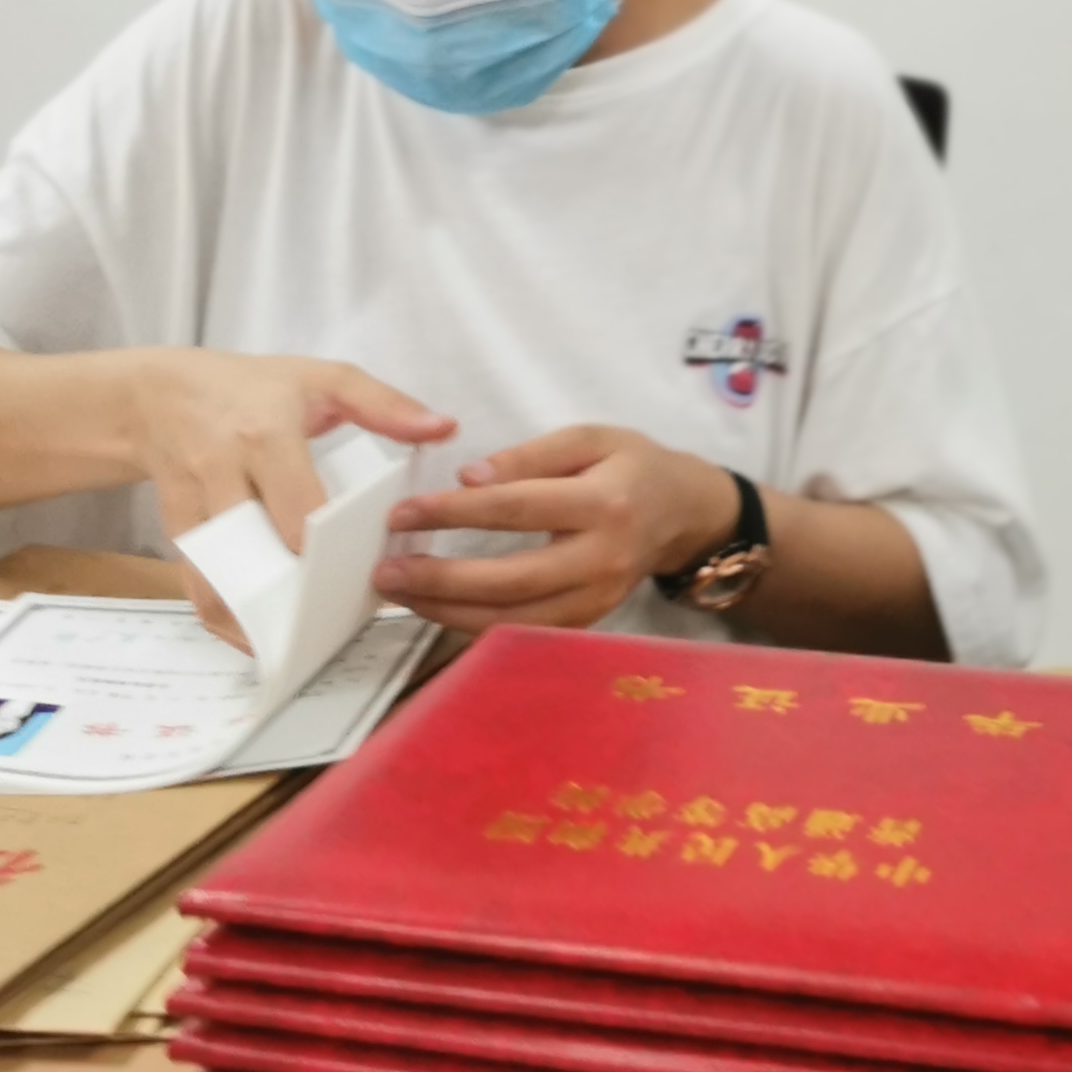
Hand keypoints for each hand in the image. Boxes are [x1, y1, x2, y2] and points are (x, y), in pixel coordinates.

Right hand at [116, 350, 456, 646]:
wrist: (157, 395)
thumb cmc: (252, 387)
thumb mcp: (320, 379)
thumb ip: (384, 404)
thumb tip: (443, 429)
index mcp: (266, 434)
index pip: (299, 504)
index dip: (329, 547)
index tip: (365, 573)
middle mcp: (223, 470)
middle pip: (261, 547)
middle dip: (299, 588)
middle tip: (341, 614)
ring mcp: (194, 503)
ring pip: (220, 576)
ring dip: (257, 616)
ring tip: (300, 640)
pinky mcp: (173, 528)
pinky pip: (195, 584)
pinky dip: (223, 616)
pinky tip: (256, 635)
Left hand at [372, 425, 737, 632]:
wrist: (684, 514)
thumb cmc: (633, 466)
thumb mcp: (591, 437)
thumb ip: (530, 455)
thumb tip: (469, 479)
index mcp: (604, 503)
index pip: (515, 510)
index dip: (454, 512)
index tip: (402, 513)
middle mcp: (603, 559)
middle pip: (511, 580)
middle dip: (441, 580)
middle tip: (387, 571)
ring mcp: (599, 600)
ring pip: (515, 621)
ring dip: (450, 613)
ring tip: (401, 596)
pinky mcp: (591, 622)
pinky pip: (527, 635)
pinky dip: (479, 628)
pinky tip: (441, 611)